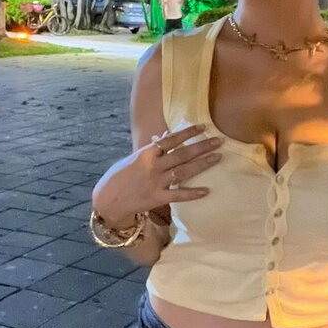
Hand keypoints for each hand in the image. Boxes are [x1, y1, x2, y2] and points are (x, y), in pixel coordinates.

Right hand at [93, 124, 221, 224]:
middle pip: (182, 154)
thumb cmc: (119, 176)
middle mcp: (153, 166)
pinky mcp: (157, 198)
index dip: (188, 132)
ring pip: (183, 171)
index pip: (171, 140)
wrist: (107, 200)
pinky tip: (206, 190)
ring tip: (217, 157)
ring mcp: (156, 182)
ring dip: (202, 164)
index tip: (203, 127)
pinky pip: (178, 195)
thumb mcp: (133, 158)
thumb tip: (165, 137)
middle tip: (219, 141)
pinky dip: (192, 193)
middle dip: (202, 147)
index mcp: (146, 153)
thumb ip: (151, 150)